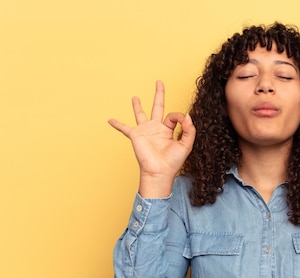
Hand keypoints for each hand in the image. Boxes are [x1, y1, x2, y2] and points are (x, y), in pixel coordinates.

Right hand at [108, 81, 195, 196]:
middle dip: (159, 94)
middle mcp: (156, 129)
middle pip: (158, 107)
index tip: (182, 121)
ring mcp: (145, 131)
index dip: (179, 116)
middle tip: (159, 82)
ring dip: (137, 106)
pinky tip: (110, 120)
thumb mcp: (186, 145)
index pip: (174, 116)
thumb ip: (189, 130)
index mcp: (168, 130)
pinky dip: (117, 124)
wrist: (159, 172)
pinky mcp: (135, 136)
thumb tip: (187, 115)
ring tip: (135, 97)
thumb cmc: (173, 162)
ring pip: (141, 114)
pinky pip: (124, 128)